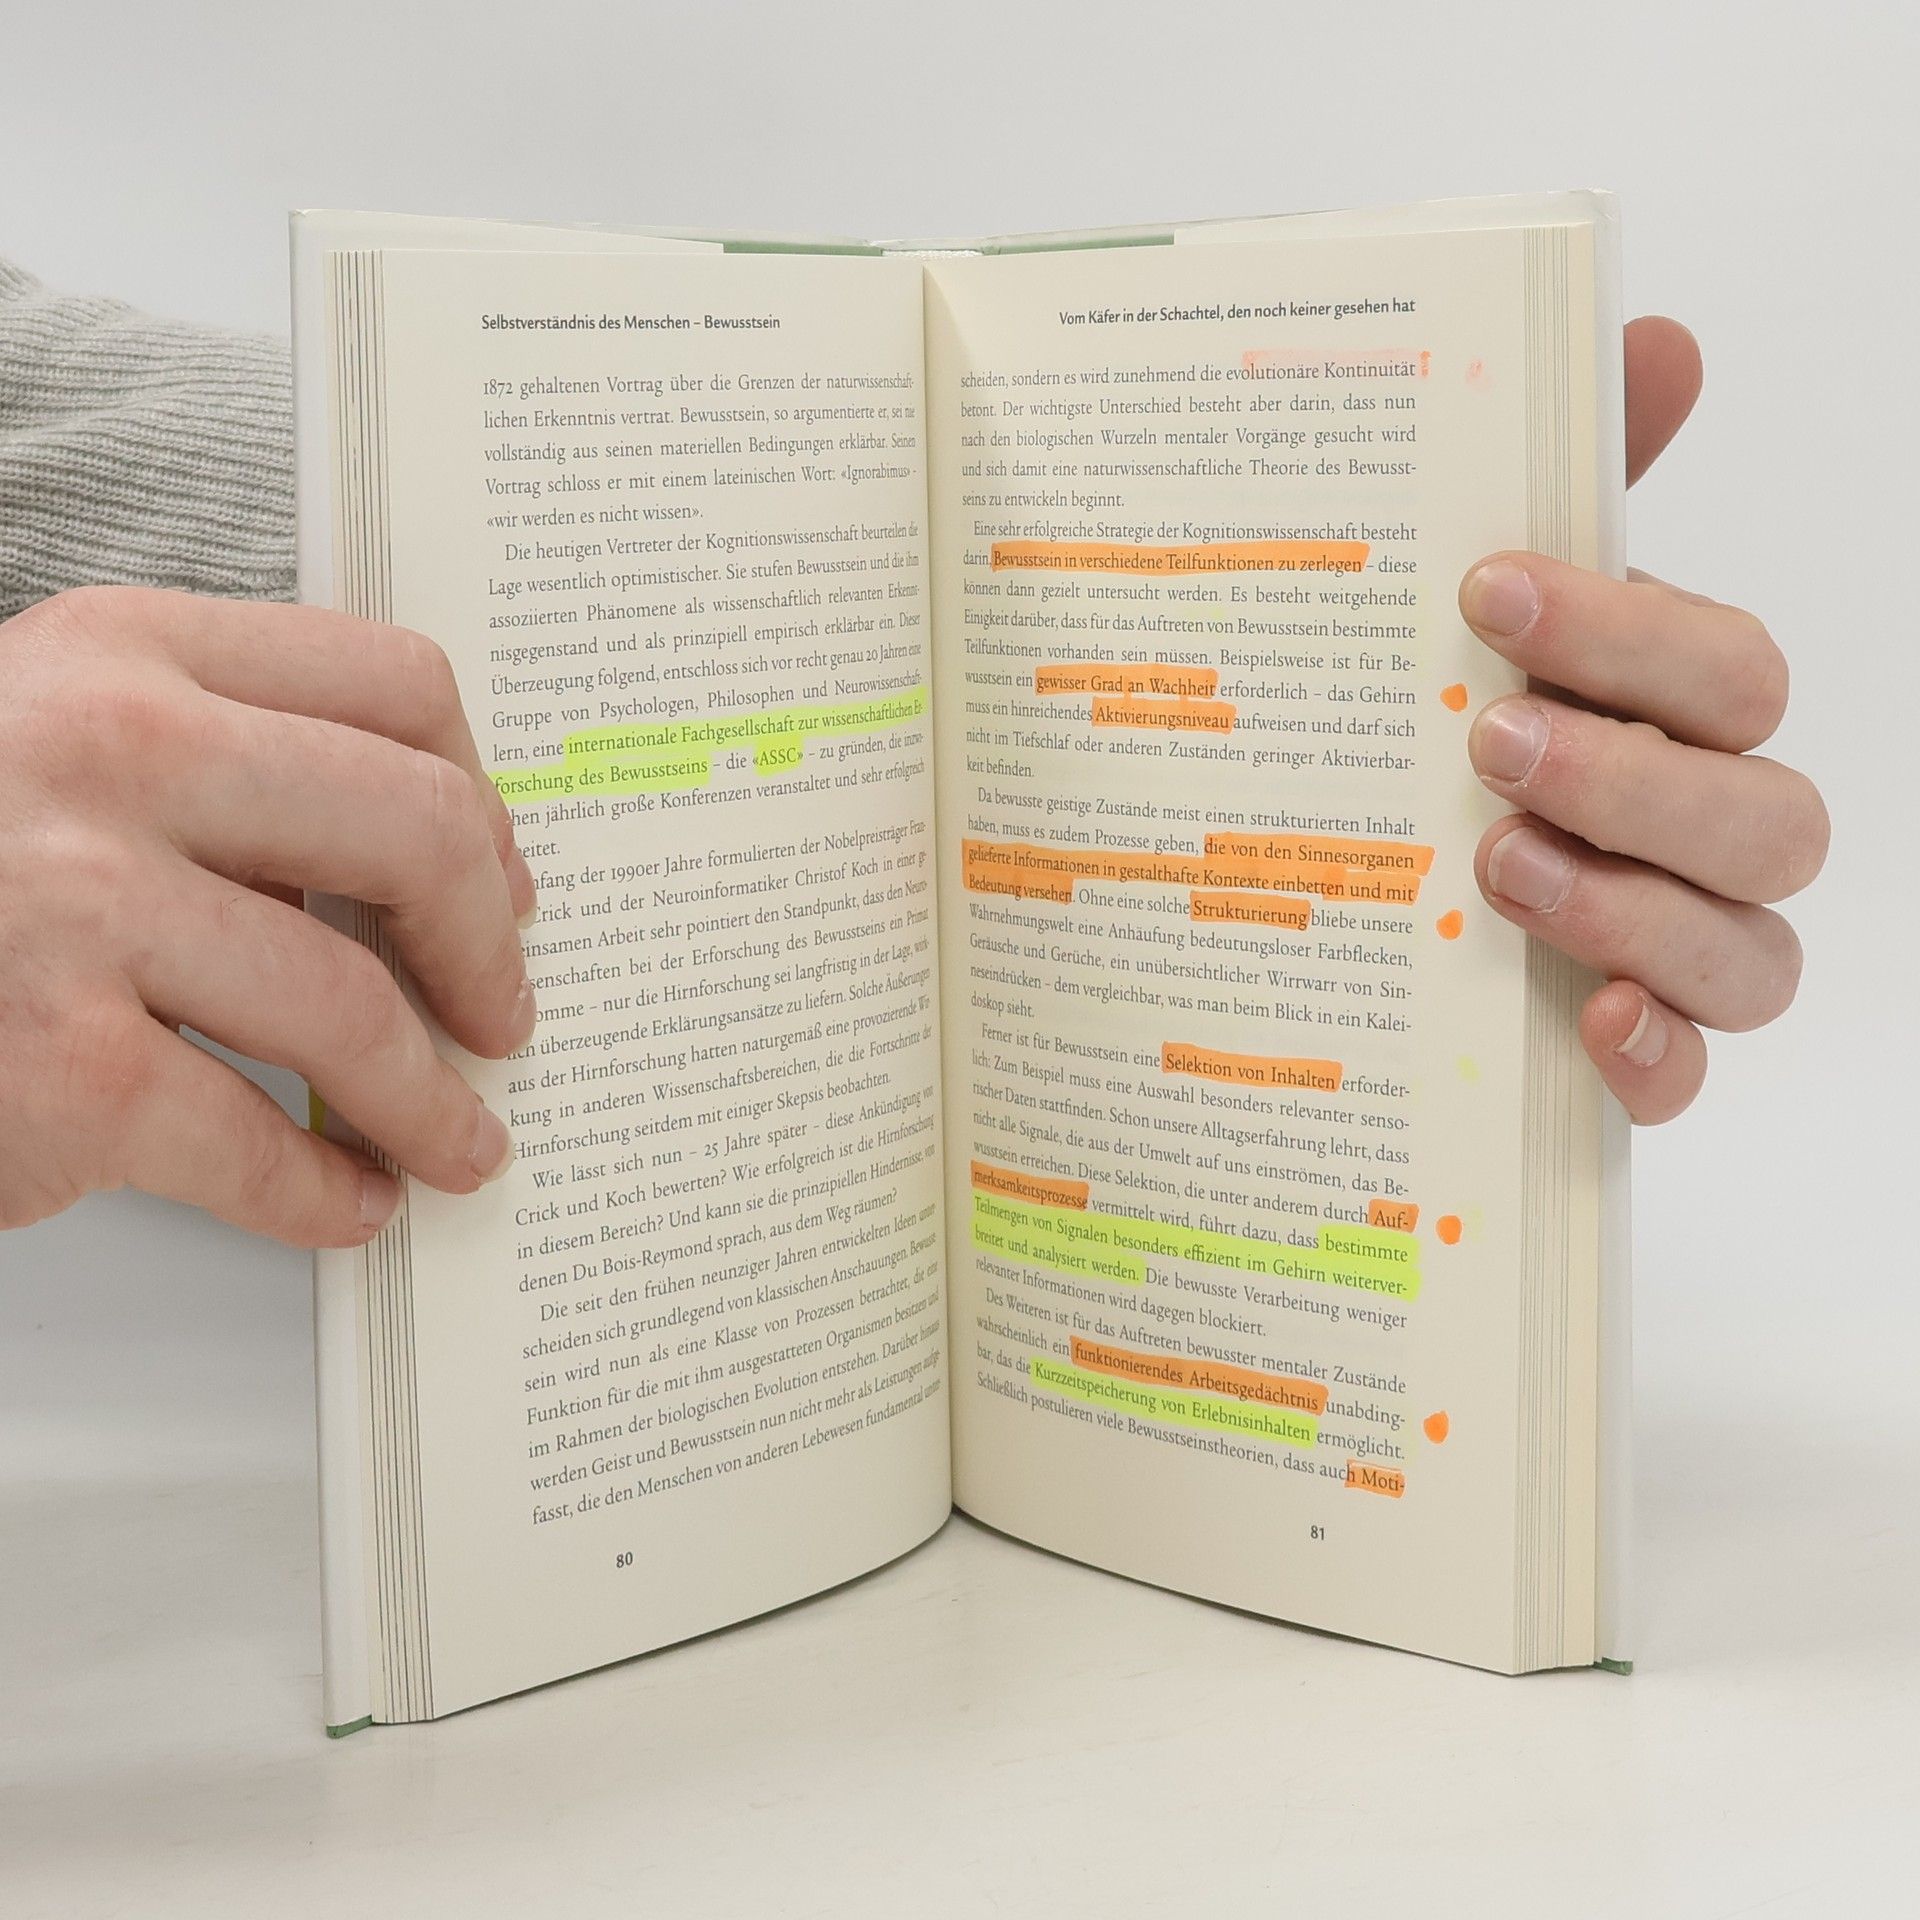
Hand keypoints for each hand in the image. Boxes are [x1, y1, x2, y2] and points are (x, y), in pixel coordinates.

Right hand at [0, 589, 536, 1243]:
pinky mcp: (50, 1070)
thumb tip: (436, 864)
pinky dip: (323, 1192)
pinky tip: (348, 1204)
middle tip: (505, 1017)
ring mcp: (71, 908)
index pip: (394, 681)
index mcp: (126, 652)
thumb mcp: (52, 736)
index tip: (502, 878)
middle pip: (414, 830)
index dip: (484, 797)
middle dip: (487, 949)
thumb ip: (219, 758)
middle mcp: (107, 754)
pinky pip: (251, 1142)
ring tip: (460, 1141)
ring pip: (350, 1007)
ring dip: (433, 1099)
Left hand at [1458, 317, 1826, 1121]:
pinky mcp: (1625, 1054)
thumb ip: (1562, 491)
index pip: (1727, 670)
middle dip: (1637, 775)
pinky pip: (1690, 1075)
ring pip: (1755, 947)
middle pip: (1768, 814)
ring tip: (1497, 869)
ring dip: (1639, 906)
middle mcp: (1701, 832)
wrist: (1325, 898)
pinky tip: (1591, 1026)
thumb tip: (1653, 337)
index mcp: (1670, 718)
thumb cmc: (1420, 729)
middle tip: (1488, 741)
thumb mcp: (1454, 620)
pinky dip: (1659, 1057)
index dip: (1630, 629)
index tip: (1486, 591)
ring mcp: (1674, 949)